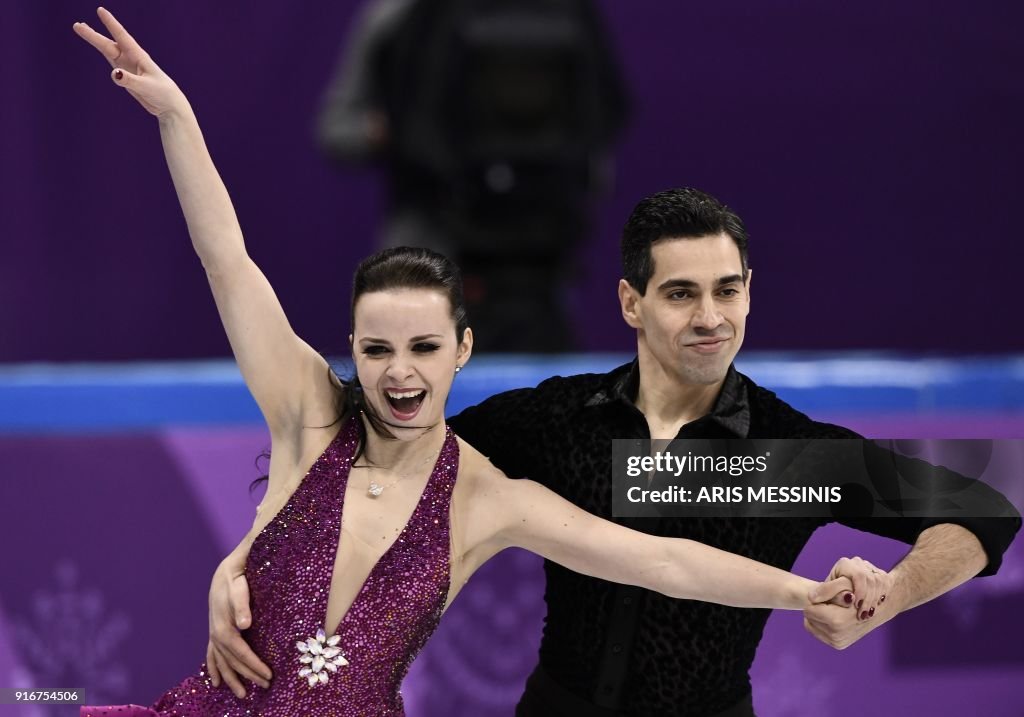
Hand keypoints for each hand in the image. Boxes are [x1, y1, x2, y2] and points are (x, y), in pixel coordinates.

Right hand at [73, 7, 187, 116]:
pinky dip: (104, 52)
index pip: (122, 37)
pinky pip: (112, 60)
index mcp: (139, 56)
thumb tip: (115, 73)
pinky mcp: (127, 76)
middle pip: (108, 44)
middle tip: (77, 25)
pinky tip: (99, 46)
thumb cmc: (162, 93)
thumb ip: (130, 80)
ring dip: (95, 40)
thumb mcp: (146, 87)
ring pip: (108, 50)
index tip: (100, 10)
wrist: (170, 106)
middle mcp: (132, 58)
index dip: (111, 23)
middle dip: (93, 35)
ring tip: (81, 28)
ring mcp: (128, 66)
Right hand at [206, 551, 271, 697]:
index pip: (240, 652)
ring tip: (243, 694)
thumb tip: (245, 624)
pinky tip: (216, 682)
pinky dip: (214, 669)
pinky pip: (212, 655)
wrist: (225, 570)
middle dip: (248, 675)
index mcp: (223, 627)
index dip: (253, 665)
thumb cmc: (236, 577)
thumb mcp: (239, 586)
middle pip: (233, 661)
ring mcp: (214, 633)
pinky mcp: (214, 631)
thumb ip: (241, 604)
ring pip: (221, 662)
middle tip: (267, 685)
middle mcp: (216, 633)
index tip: (268, 674)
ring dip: (231, 679)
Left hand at [804, 556, 895, 649]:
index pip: (809, 608)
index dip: (816, 599)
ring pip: (812, 625)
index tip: (825, 596)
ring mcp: (838, 642)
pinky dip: (822, 623)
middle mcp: (837, 635)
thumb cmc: (863, 591)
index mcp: (837, 621)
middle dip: (816, 608)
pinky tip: (833, 616)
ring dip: (818, 616)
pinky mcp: (839, 645)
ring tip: (833, 609)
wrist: (882, 607)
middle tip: (830, 603)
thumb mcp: (844, 584)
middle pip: (809, 618)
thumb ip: (826, 589)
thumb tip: (809, 597)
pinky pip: (818, 633)